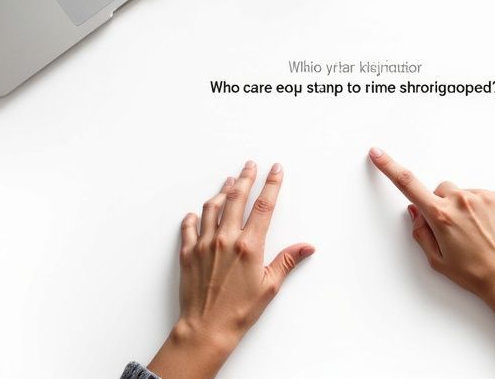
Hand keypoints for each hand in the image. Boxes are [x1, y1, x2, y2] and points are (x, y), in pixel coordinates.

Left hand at [148, 161, 313, 378]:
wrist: (206, 329)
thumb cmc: (239, 311)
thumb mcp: (270, 286)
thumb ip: (287, 261)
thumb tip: (307, 247)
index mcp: (249, 245)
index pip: (264, 206)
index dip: (272, 184)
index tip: (275, 169)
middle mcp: (226, 239)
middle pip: (237, 198)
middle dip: (246, 177)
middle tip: (250, 165)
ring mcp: (204, 244)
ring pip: (213, 207)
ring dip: (222, 191)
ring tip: (229, 182)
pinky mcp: (188, 253)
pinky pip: (189, 227)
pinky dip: (194, 217)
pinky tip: (197, 213)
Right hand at [368, 147, 494, 307]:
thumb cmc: (474, 274)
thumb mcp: (437, 260)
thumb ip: (420, 232)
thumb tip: (415, 211)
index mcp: (441, 216)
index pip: (408, 185)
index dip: (389, 166)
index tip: (377, 153)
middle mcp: (461, 201)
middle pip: (440, 190)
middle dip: (441, 204)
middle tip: (452, 229)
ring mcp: (483, 196)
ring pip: (462, 193)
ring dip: (463, 207)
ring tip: (475, 233)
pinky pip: (482, 195)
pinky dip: (481, 208)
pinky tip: (488, 228)